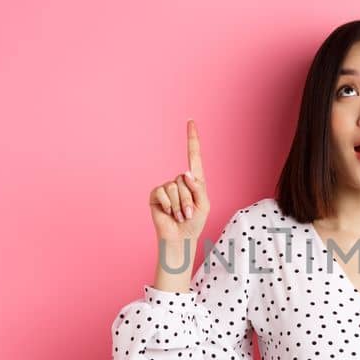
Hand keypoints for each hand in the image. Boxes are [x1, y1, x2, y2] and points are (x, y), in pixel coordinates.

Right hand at [150, 119, 210, 242]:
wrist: (179, 238)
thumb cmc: (194, 222)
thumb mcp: (203, 205)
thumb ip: (198, 188)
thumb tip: (185, 172)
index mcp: (194, 180)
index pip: (193, 156)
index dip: (192, 139)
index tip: (190, 121)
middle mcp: (180, 180)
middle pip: (185, 178)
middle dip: (188, 199)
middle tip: (187, 213)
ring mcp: (167, 187)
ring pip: (174, 187)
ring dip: (179, 205)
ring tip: (179, 215)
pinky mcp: (156, 194)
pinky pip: (163, 193)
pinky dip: (168, 206)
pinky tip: (168, 214)